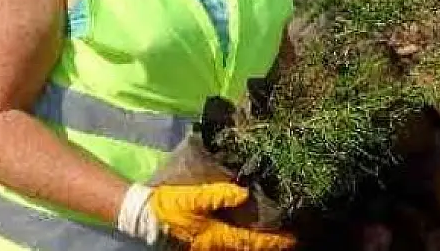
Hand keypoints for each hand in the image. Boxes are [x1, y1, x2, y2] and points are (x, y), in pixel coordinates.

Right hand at [118, 183, 295, 250]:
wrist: (146, 216)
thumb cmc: (169, 206)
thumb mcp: (192, 197)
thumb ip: (217, 195)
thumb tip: (243, 193)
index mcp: (216, 236)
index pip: (251, 241)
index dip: (273, 240)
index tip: (293, 238)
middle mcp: (215, 246)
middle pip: (249, 249)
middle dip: (270, 245)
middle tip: (292, 240)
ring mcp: (209, 247)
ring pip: (240, 249)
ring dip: (258, 245)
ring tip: (277, 239)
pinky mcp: (204, 243)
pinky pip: (231, 245)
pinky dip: (244, 243)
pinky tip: (250, 236)